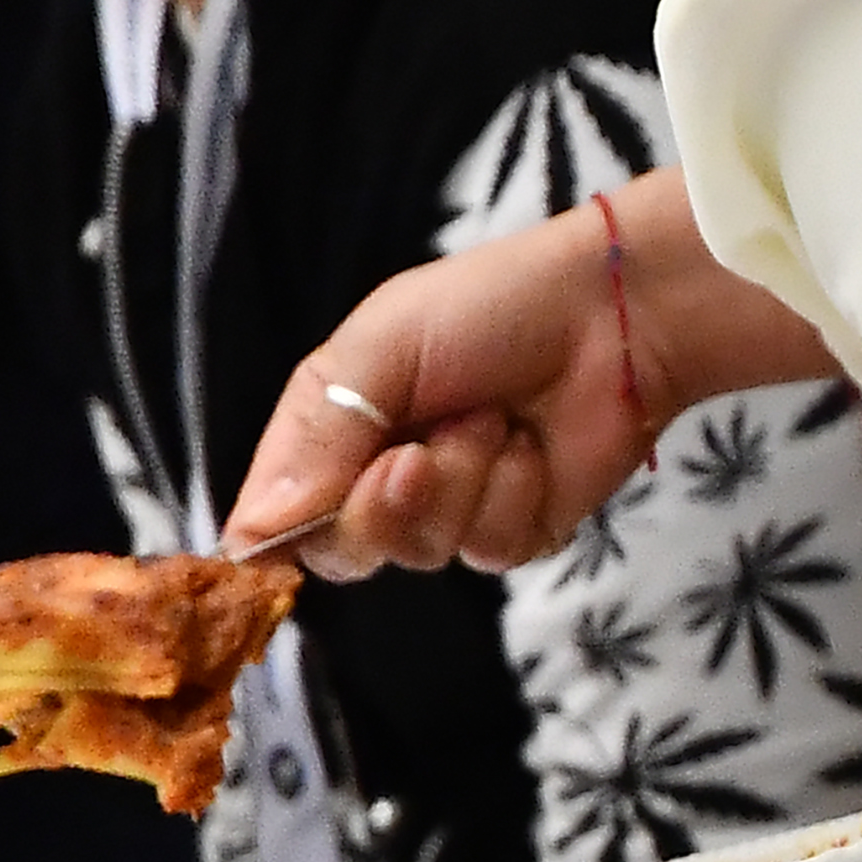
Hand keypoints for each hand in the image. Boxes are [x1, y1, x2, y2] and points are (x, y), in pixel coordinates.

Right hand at [224, 167, 832, 577]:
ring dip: (460, 479)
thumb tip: (250, 534)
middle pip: (342, 552)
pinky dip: (511, 492)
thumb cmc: (489, 309)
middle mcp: (382, 479)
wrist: (611, 315)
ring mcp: (452, 510)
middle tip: (416, 452)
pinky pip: (489, 548)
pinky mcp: (517, 531)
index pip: (272, 518)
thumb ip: (316, 437)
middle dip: (379, 505)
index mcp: (332, 429)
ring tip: (492, 417)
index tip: (299, 521)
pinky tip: (532, 445)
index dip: (274, 537)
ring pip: (421, 550)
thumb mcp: (380, 349)